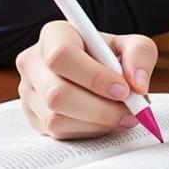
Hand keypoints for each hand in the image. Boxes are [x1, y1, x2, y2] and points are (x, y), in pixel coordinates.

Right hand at [15, 20, 157, 139]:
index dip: (94, 77)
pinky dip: (88, 132)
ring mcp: (28, 92)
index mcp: (54, 35)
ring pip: (56, 118)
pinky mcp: (33, 117)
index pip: (61, 55)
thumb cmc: (111, 57)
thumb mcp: (132, 45)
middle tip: (131, 112)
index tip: (124, 90)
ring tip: (122, 116)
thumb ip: (140, 55)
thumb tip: (137, 84)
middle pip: (57, 94)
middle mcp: (33, 62)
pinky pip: (58, 133)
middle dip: (100, 109)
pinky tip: (105, 121)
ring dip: (97, 123)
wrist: (97, 74)